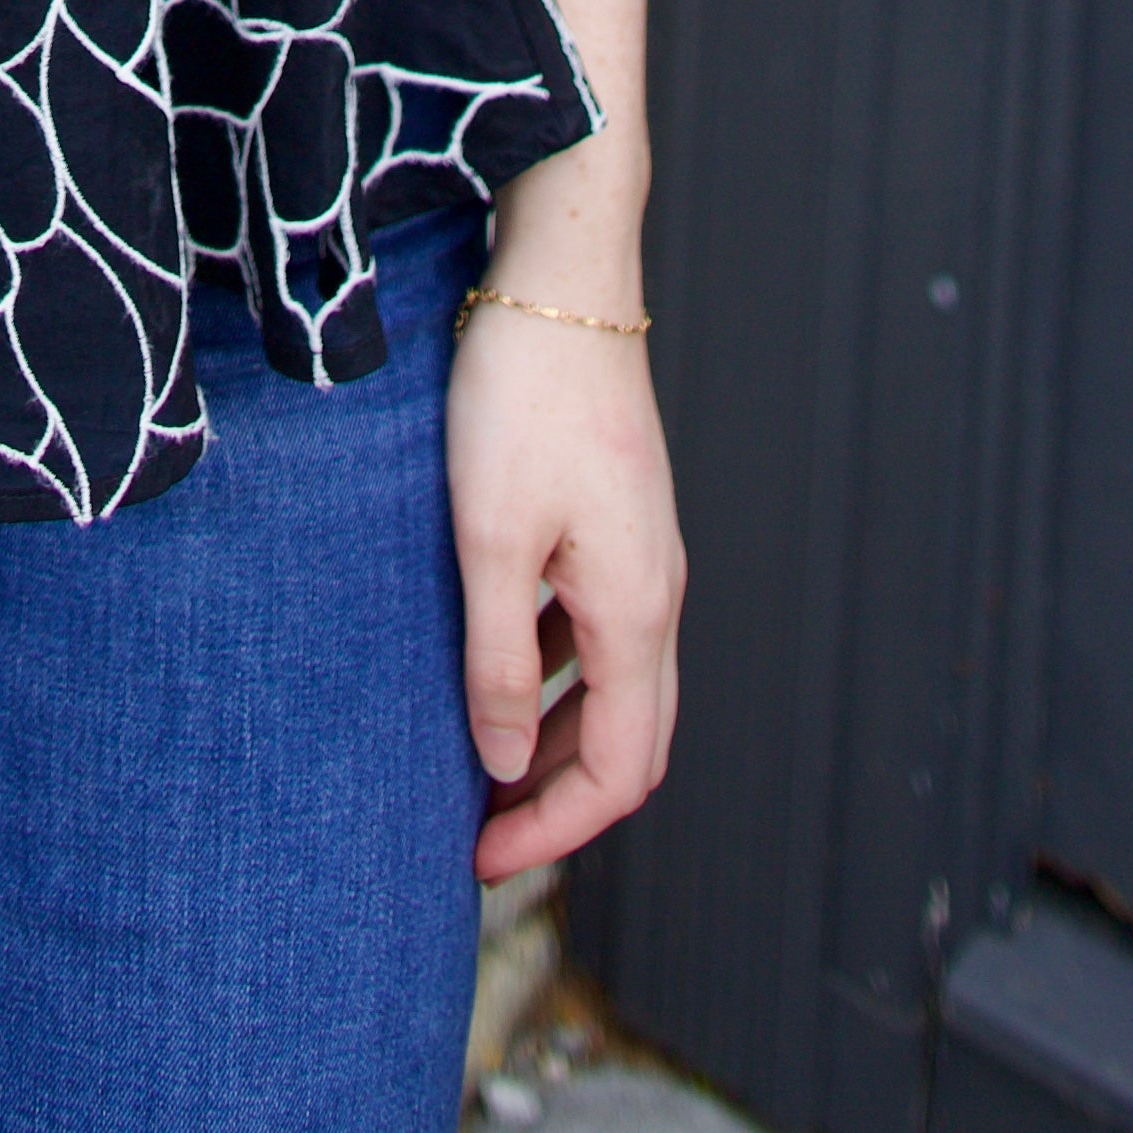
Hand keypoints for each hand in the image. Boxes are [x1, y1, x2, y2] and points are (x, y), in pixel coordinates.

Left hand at [447, 296, 684, 884]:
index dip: (553, 829)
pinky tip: (493, 659)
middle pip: (629, 739)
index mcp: (635, 611)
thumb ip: (496, 659)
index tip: (480, 860)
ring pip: (614, 685)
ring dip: (554, 736)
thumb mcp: (489, 537)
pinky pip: (598, 630)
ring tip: (475, 762)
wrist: (564, 272)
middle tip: (479, 833)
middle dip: (559, 799)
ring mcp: (642, 552)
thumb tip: (498, 763)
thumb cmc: (522, 394)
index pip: (619, 770)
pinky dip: (554, 673)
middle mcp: (656, 592)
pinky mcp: (618, 517)